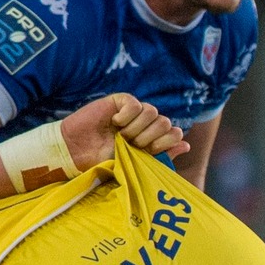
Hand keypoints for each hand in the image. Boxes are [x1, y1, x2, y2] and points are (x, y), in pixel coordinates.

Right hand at [61, 94, 188, 169]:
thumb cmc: (105, 160)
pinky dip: (127, 116)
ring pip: (152, 112)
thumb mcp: (137, 163)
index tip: (148, 150)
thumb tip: (187, 145)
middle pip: (166, 122)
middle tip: (131, 143)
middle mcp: (146, 124)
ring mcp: (133, 112)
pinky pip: (135, 104)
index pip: (176, 133)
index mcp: (154, 139)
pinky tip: (115, 122)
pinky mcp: (120, 101)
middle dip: (149, 137)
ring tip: (121, 134)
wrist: (78, 152)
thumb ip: (162, 154)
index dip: (165, 142)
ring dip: (137, 128)